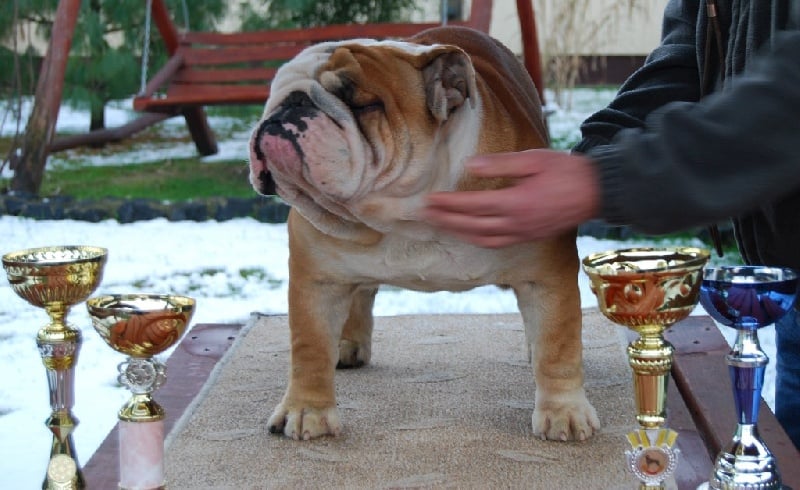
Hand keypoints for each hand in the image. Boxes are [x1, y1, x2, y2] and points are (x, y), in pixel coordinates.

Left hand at [423, 149, 600, 247]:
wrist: (598, 191)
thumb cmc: (567, 171)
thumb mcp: (534, 159)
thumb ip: (501, 164)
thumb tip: (470, 166)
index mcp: (516, 202)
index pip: (472, 206)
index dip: (448, 205)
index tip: (429, 200)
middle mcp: (516, 223)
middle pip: (471, 226)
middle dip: (445, 220)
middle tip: (423, 215)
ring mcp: (522, 233)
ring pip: (481, 238)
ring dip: (457, 232)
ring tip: (438, 225)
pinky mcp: (528, 237)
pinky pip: (496, 243)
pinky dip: (476, 240)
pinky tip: (467, 234)